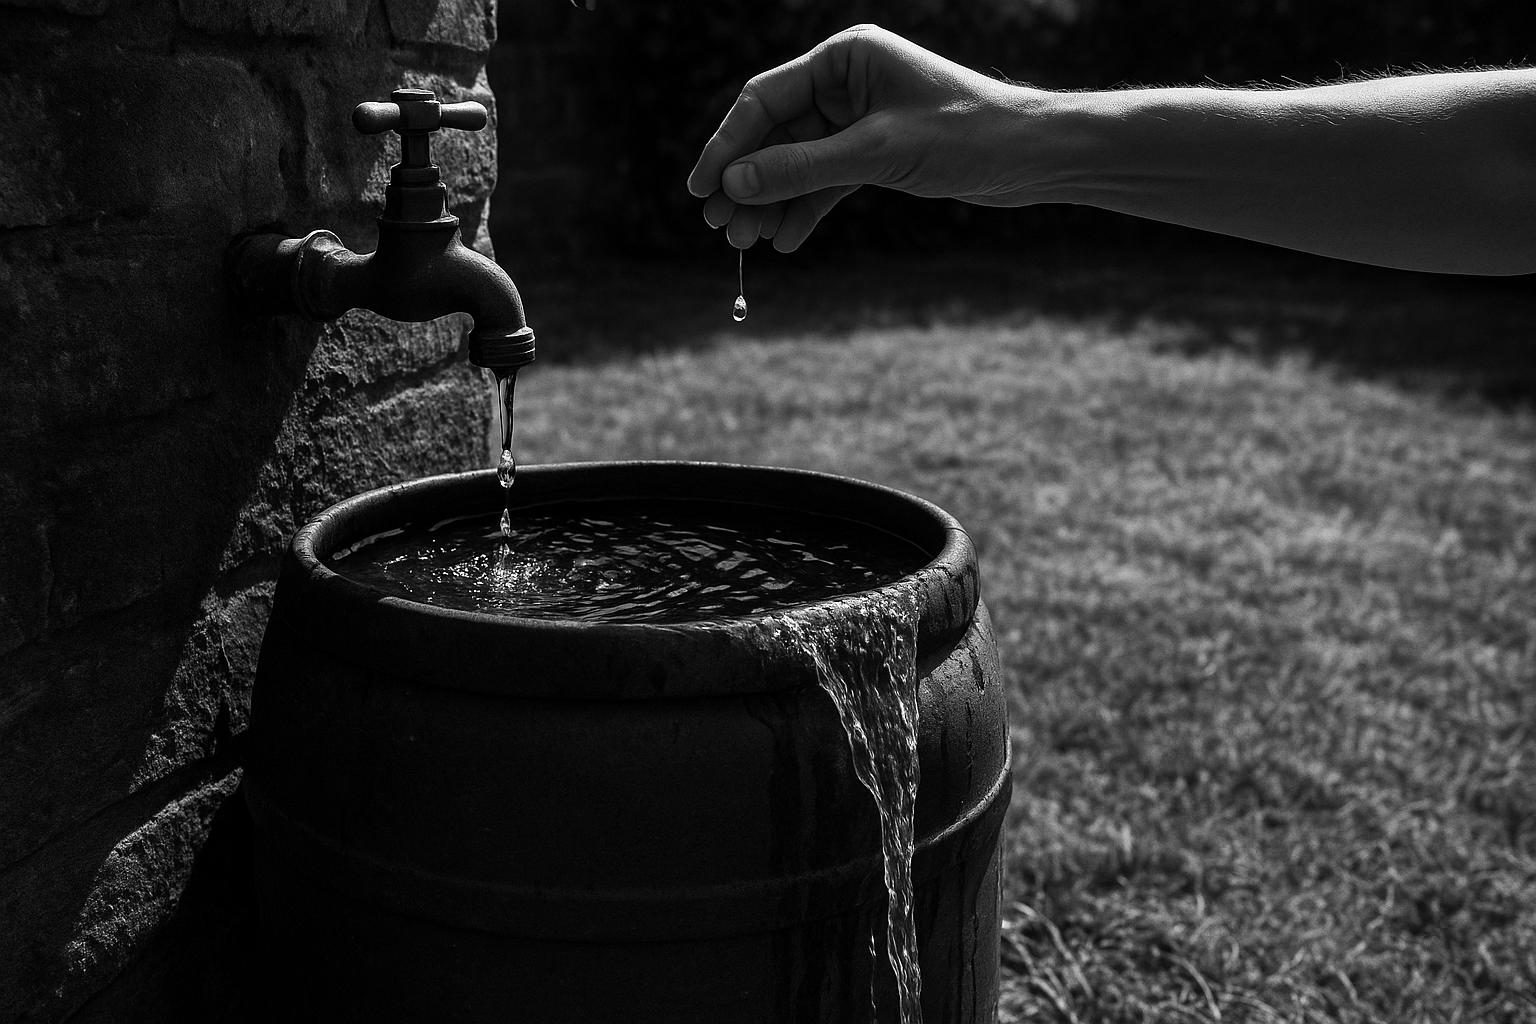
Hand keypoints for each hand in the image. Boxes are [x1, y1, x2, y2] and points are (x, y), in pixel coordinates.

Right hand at [686, 25, 1041, 250]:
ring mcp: (859, 120)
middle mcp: (846, 83)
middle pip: (775, 135)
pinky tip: (784, 242)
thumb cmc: (965, 135)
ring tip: (747, 245)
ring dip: (771, 204)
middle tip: (721, 229)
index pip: (764, 99)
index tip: (701, 190)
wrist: (1031, 157)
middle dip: (748, 183)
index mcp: (844, 57)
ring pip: (797, 164)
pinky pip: (825, 183)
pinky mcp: (876, 155)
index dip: (727, 146)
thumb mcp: (876, 153)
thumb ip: (802, 169)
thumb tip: (736, 184)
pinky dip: (804, 211)